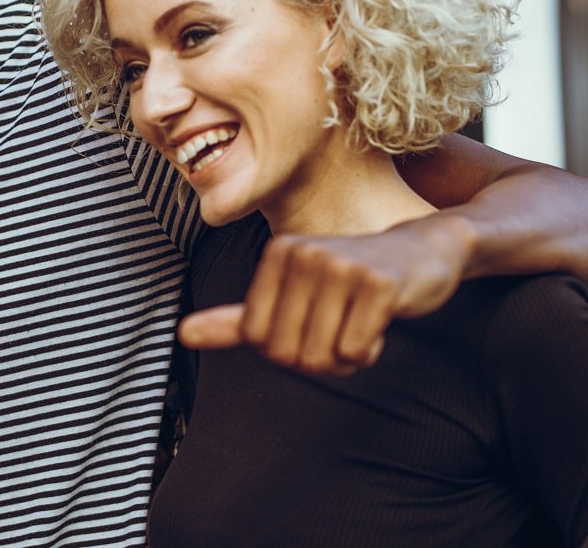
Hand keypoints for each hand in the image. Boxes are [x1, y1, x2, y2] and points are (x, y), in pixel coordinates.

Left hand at [179, 213, 474, 373]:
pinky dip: (369, 351)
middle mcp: (303, 254)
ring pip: (322, 358)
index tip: (310, 325)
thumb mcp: (292, 292)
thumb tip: (182, 334)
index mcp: (276, 254)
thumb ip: (238, 319)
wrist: (425, 249)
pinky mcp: (379, 283)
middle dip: (317, 358)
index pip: (256, 339)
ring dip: (344, 358)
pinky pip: (357, 352)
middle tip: (340, 328)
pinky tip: (381, 320)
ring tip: (360, 323)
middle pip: (288, 354)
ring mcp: (341, 265)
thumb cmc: (353, 277)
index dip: (286, 349)